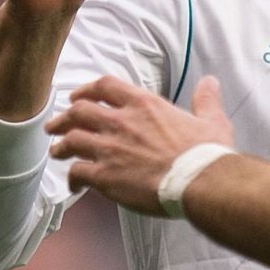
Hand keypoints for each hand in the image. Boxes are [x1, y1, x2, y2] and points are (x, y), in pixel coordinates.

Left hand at [48, 76, 233, 216]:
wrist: (200, 182)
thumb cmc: (206, 154)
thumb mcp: (212, 120)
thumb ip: (206, 100)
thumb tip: (210, 82)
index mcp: (144, 105)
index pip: (105, 86)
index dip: (86, 90)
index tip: (78, 97)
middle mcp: (121, 122)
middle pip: (78, 111)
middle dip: (63, 118)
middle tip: (57, 125)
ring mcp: (110, 149)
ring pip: (70, 140)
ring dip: (61, 146)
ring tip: (58, 152)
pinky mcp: (105, 176)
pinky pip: (76, 173)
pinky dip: (72, 179)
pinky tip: (75, 186)